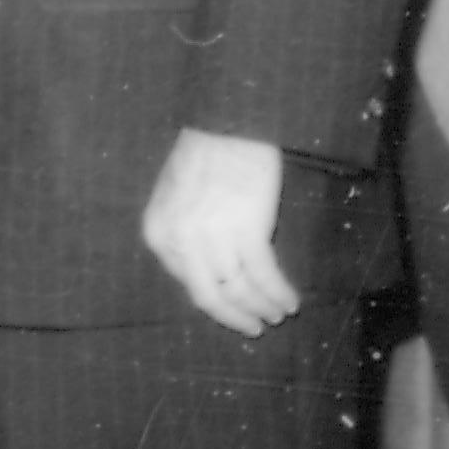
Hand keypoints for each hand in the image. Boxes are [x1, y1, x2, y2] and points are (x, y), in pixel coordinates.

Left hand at [140, 129, 298, 336]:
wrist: (228, 120)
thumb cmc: (205, 153)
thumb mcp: (175, 197)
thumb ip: (183, 235)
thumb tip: (207, 271)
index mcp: (158, 234)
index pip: (187, 283)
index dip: (215, 301)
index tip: (233, 307)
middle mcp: (181, 241)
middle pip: (209, 297)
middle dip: (235, 317)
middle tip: (254, 328)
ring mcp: (213, 237)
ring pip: (239, 291)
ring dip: (262, 307)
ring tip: (279, 314)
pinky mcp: (248, 230)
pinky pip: (264, 277)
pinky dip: (278, 294)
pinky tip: (290, 301)